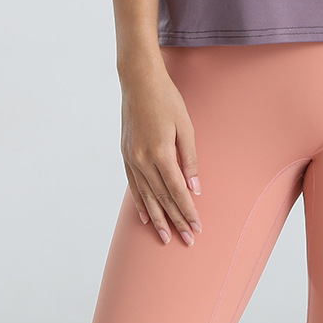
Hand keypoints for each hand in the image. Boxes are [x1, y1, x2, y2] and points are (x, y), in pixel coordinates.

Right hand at [119, 56, 202, 246]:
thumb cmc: (167, 100)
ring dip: (157, 218)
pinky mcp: (125, 154)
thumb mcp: (186, 127)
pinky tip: (145, 216)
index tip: (197, 227)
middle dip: (175, 221)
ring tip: (165, 237)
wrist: (139, 81)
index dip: (187, 211)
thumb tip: (195, 188)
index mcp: (161, 152)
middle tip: (187, 240)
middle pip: (162, 198)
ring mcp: (131, 158)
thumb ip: (190, 159)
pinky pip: (133, 185)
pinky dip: (140, 202)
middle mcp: (143, 160)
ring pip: (146, 196)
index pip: (177, 191)